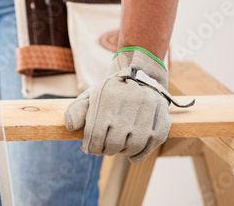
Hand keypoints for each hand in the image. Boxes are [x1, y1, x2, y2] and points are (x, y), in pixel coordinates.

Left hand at [65, 49, 192, 162]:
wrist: (142, 77)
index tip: (89, 147)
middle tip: (103, 148)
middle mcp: (129, 105)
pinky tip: (130, 153)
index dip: (90, 147)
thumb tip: (71, 126)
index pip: (95, 135)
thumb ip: (77, 110)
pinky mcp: (162, 122)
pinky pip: (147, 148)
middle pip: (112, 144)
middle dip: (105, 150)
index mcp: (108, 97)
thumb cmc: (112, 93)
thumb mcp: (91, 95)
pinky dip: (137, 155)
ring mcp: (148, 114)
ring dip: (121, 152)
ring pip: (130, 148)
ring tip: (117, 146)